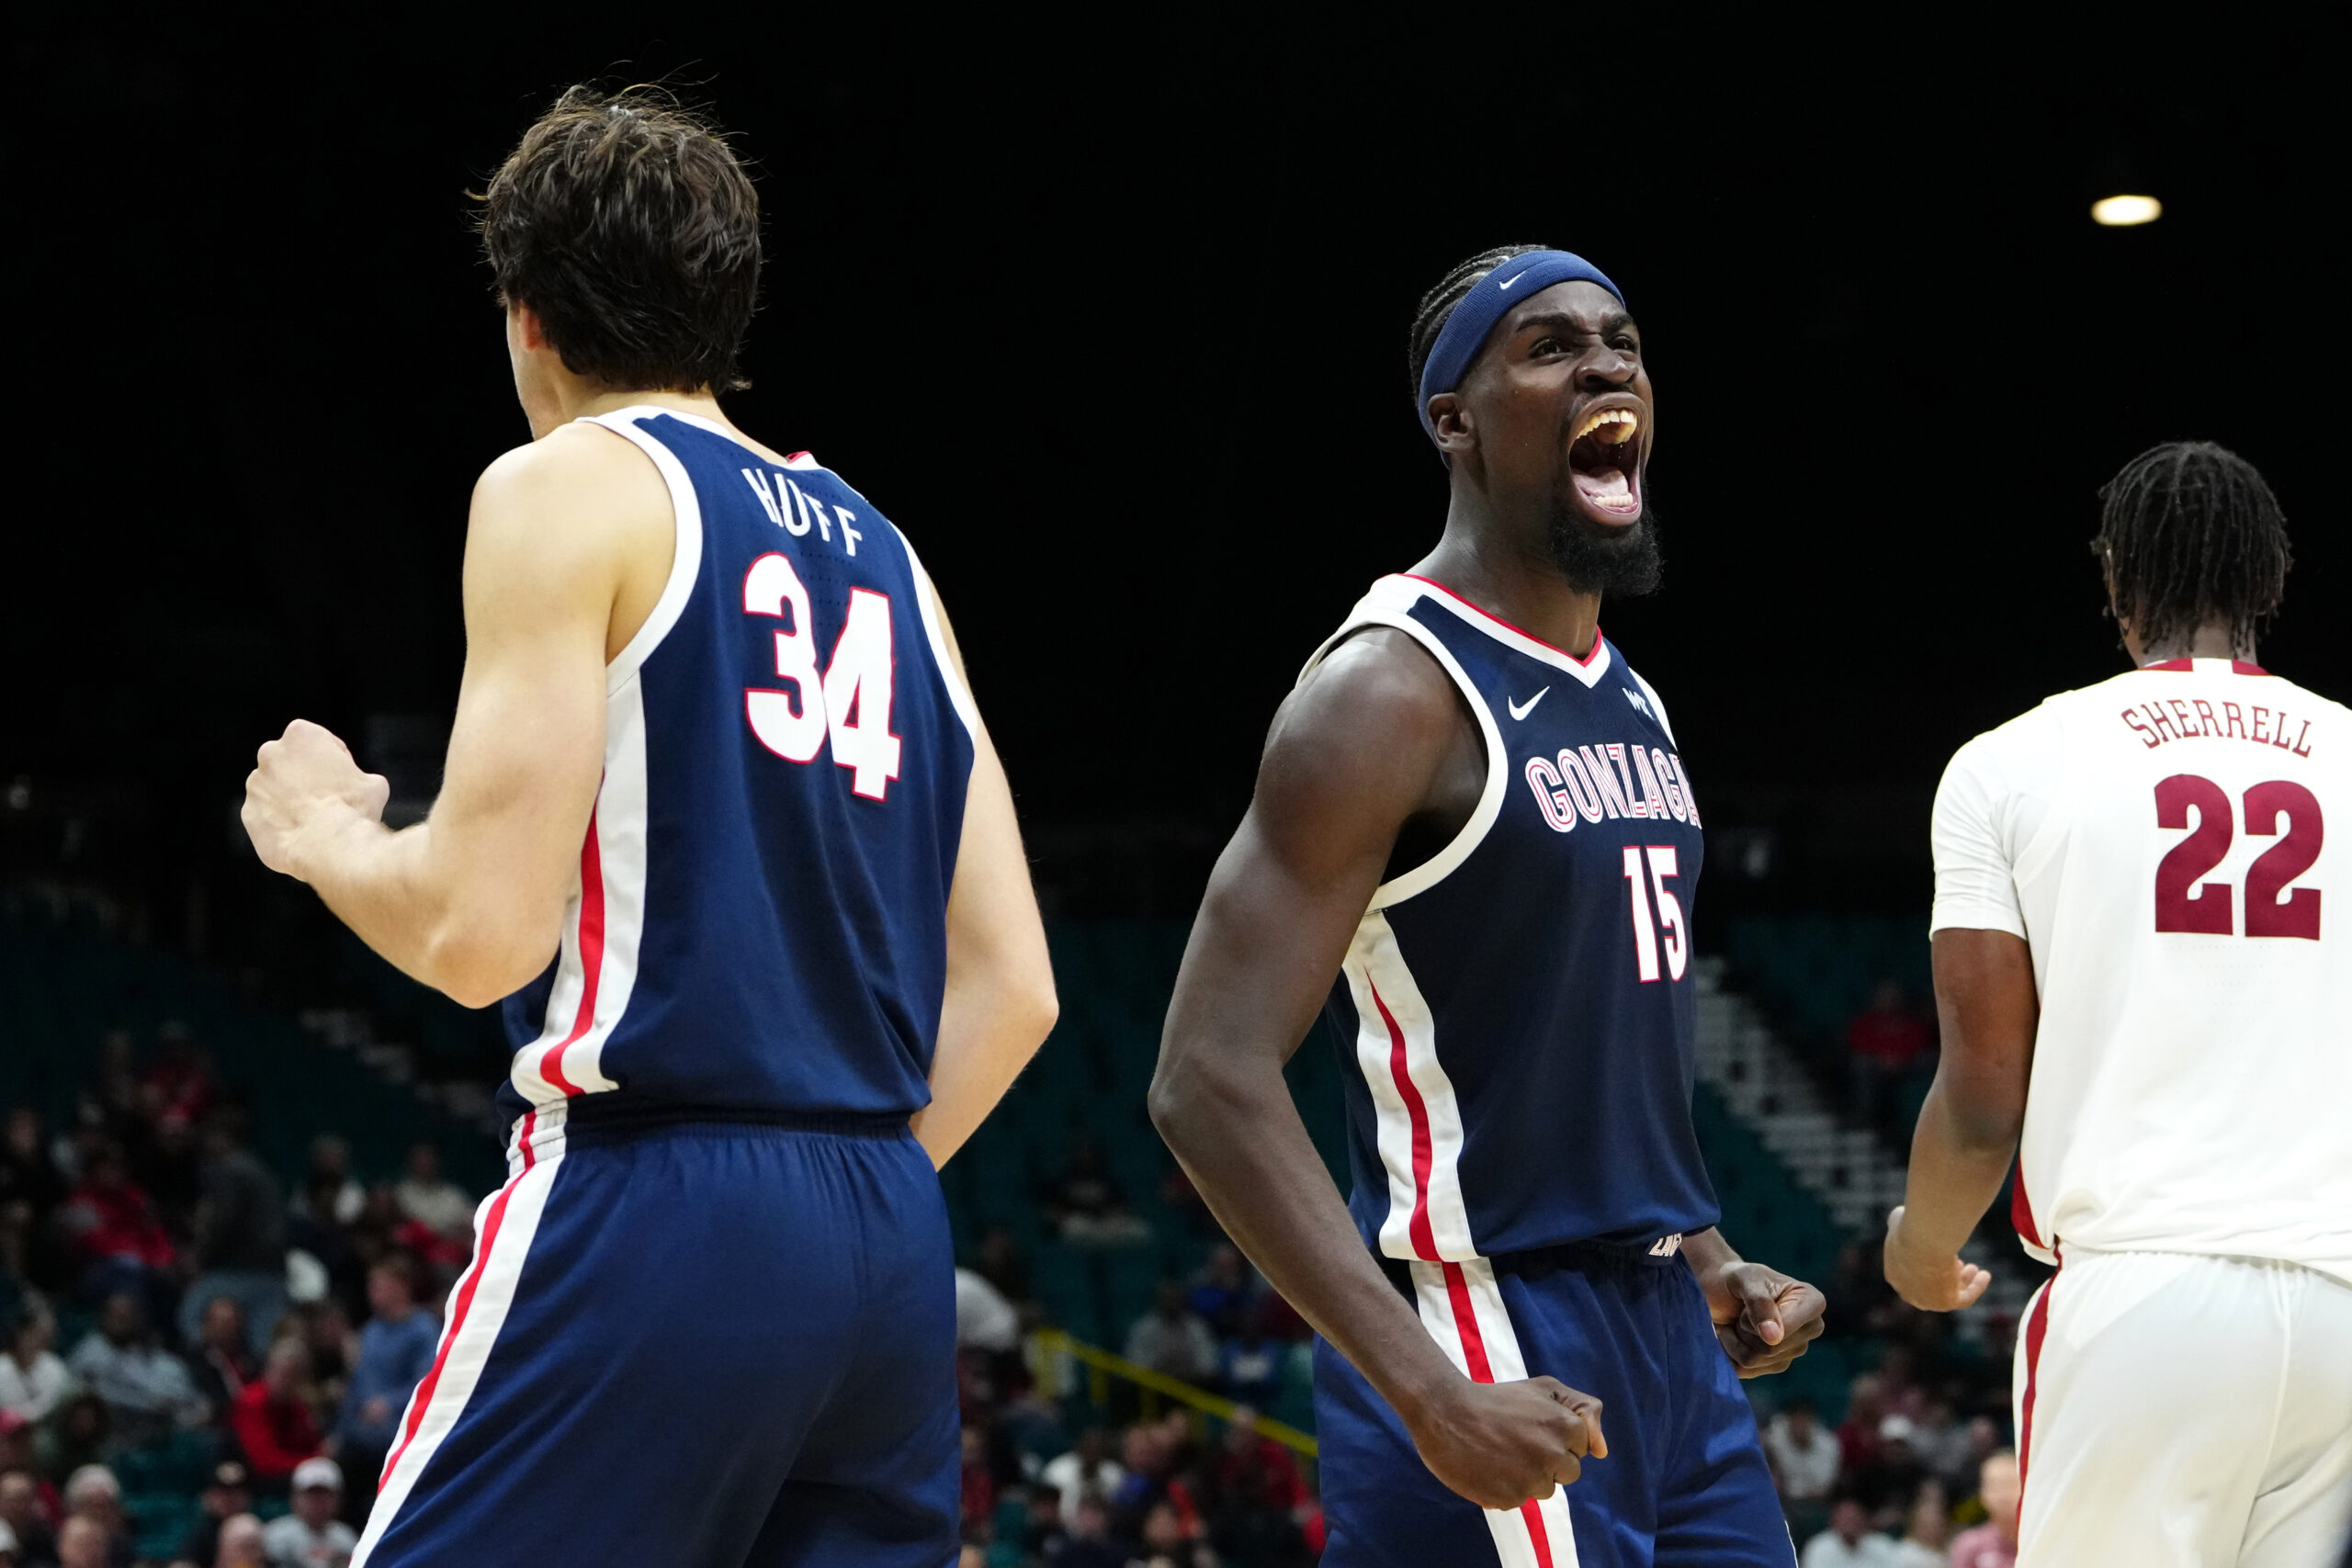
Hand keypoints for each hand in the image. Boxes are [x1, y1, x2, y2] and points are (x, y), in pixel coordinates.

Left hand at [243, 719, 389, 879]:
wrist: (329, 845)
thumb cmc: (353, 808)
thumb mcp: (373, 782)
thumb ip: (355, 776)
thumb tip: (355, 787)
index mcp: (301, 734)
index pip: (320, 742)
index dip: (337, 762)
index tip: (346, 780)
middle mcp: (270, 753)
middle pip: (292, 763)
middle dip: (307, 778)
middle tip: (329, 800)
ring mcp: (255, 785)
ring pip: (276, 790)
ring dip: (291, 800)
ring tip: (315, 822)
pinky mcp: (248, 813)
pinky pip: (267, 816)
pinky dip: (281, 823)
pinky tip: (302, 835)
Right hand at [1404, 1375, 1606, 1509]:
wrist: (1444, 1410)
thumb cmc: (1496, 1399)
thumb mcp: (1544, 1389)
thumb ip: (1583, 1411)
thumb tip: (1602, 1451)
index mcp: (1564, 1426)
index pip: (1580, 1448)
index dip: (1556, 1437)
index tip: (1531, 1425)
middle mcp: (1552, 1455)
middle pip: (1568, 1473)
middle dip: (1548, 1460)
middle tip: (1516, 1440)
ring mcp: (1529, 1479)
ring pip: (1545, 1490)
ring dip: (1528, 1477)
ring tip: (1500, 1453)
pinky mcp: (1508, 1498)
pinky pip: (1518, 1501)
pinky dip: (1505, 1487)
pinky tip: (1487, 1466)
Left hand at [1696, 1259, 1825, 1377]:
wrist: (1719, 1290)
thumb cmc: (1735, 1279)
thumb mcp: (1744, 1279)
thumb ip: (1759, 1302)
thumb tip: (1774, 1338)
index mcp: (1812, 1302)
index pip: (1786, 1330)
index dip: (1757, 1321)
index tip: (1747, 1304)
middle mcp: (1811, 1328)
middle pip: (1771, 1349)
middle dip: (1744, 1330)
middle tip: (1740, 1311)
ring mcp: (1796, 1348)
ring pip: (1756, 1360)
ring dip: (1735, 1341)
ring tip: (1736, 1321)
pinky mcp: (1778, 1363)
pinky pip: (1748, 1369)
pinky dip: (1732, 1353)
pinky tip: (1734, 1336)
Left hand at [1882, 1205, 1991, 1311]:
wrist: (1921, 1241)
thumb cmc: (1910, 1227)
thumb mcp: (1898, 1218)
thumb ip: (1897, 1220)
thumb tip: (1900, 1216)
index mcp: (1894, 1274)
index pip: (1912, 1276)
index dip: (1927, 1267)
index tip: (1941, 1256)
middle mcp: (1908, 1291)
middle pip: (1930, 1287)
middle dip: (1945, 1276)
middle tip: (1959, 1264)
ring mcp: (1926, 1300)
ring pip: (1947, 1293)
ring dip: (1962, 1281)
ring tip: (1974, 1268)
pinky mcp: (1944, 1303)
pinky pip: (1964, 1299)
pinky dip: (1975, 1288)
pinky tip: (1985, 1275)